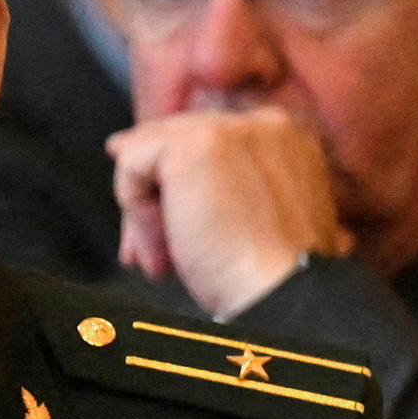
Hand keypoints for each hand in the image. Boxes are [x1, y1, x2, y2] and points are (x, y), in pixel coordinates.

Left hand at [107, 108, 352, 317]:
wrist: (283, 294)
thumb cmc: (268, 275)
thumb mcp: (252, 220)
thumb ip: (218, 183)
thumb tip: (134, 150)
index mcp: (284, 141)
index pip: (207, 145)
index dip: (181, 189)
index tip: (175, 231)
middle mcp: (261, 124)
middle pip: (177, 147)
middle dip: (158, 201)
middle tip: (159, 254)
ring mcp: (228, 129)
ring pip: (151, 155)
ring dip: (147, 216)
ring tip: (165, 263)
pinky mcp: (193, 146)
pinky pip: (132, 165)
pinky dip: (136, 214)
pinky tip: (162, 252)